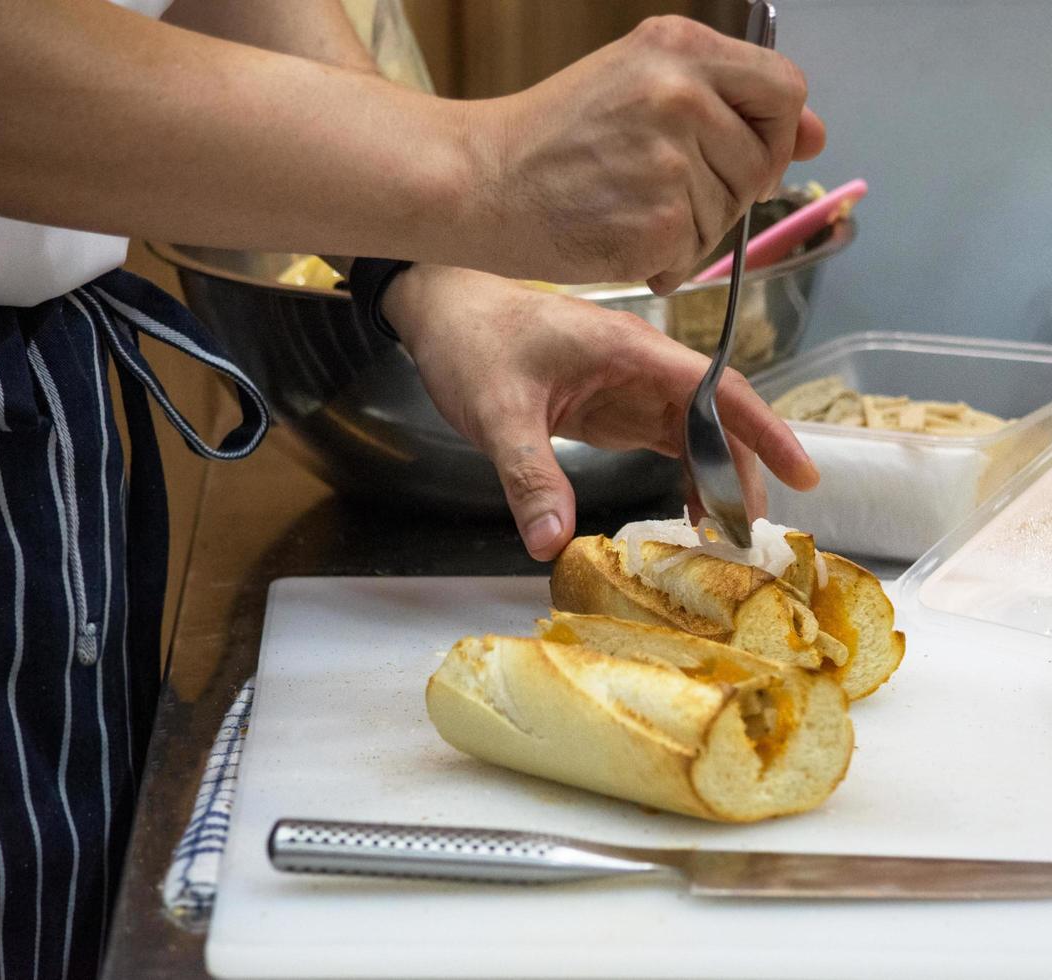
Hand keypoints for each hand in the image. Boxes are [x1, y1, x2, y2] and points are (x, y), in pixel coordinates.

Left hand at [382, 265, 818, 560]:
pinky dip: (684, 474)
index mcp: (630, 351)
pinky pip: (665, 440)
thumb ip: (529, 476)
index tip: (801, 472)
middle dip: (742, 471)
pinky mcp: (612, 406)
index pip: (718, 387)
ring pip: (696, 432)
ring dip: (717, 477)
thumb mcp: (498, 413)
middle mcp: (642, 367)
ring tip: (726, 534)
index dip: (765, 431)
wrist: (441, 313)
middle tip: (750, 533)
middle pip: (716, 417)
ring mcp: (629, 387)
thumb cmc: (473, 342)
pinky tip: (689, 510)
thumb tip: (551, 544)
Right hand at [458, 16, 824, 295]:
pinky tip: (617, 239)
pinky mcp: (657, 226)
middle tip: (658, 187)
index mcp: (680, 50)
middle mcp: (683, 98)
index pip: (785, 89)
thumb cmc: (549, 138)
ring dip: (688, 228)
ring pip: (727, 215)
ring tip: (624, 210)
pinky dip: (661, 261)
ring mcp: (671, 164)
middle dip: (725, 187)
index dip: (777, 130)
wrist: (480, 182)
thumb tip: (816, 135)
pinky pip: (693, 256)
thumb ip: (727, 97)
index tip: (748, 152)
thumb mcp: (636, 83)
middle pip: (761, 162)